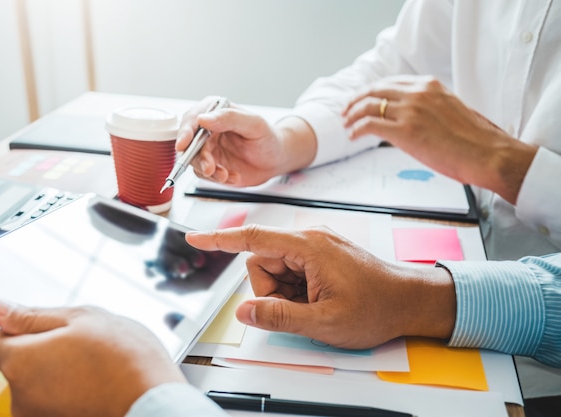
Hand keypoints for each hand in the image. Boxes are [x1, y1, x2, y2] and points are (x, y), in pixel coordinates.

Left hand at [0, 302, 185, 416]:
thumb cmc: (124, 361)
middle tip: (84, 344)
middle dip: (46, 350)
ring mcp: (39, 416)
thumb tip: (2, 310)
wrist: (151, 401)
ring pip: (41, 383)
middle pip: (21, 364)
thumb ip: (34, 315)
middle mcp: (20, 397)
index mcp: (20, 362)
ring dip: (61, 372)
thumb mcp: (81, 319)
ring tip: (96, 366)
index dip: (26, 328)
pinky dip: (72, 392)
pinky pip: (56, 402)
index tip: (54, 328)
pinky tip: (97, 384)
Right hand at [176, 96, 315, 185]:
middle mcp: (208, 130)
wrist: (276, 160)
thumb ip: (230, 118)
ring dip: (209, 171)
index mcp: (216, 112)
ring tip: (226, 175)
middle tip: (210, 168)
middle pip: (189, 143)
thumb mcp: (254, 124)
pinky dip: (218, 179)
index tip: (183, 144)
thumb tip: (203, 118)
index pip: (193, 119)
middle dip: (198, 158)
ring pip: (195, 161)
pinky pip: (205, 175)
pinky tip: (233, 176)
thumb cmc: (268, 138)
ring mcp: (208, 149)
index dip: (185, 132)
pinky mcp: (211, 165)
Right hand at [186, 225, 455, 348]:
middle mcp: (309, 239)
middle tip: (300, 309)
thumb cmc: (376, 307)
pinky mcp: (321, 255)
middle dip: (270, 290)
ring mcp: (316, 246)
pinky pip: (292, 271)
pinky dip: (296, 289)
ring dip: (285, 292)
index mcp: (307, 246)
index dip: (219, 239)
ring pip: (275, 269)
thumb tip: (243, 311)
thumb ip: (279, 316)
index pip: (252, 239)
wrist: (411, 301)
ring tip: (314, 305)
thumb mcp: (324, 322)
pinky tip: (318, 300)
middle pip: (262, 261)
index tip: (195, 237)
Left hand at [342, 76, 537, 203]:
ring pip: (368, 106)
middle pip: (375, 90)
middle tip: (346, 110)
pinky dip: (357, 129)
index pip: (390, 82)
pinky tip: (353, 135)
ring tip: (346, 124)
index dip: (372, 91)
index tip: (362, 98)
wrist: (487, 153)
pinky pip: (370, 125)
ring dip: (352, 114)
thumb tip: (417, 119)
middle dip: (356, 100)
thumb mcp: (451, 111)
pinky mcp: (405, 131)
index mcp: (430, 86)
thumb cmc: (475, 140)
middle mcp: (418, 94)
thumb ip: (431, 108)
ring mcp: (411, 111)